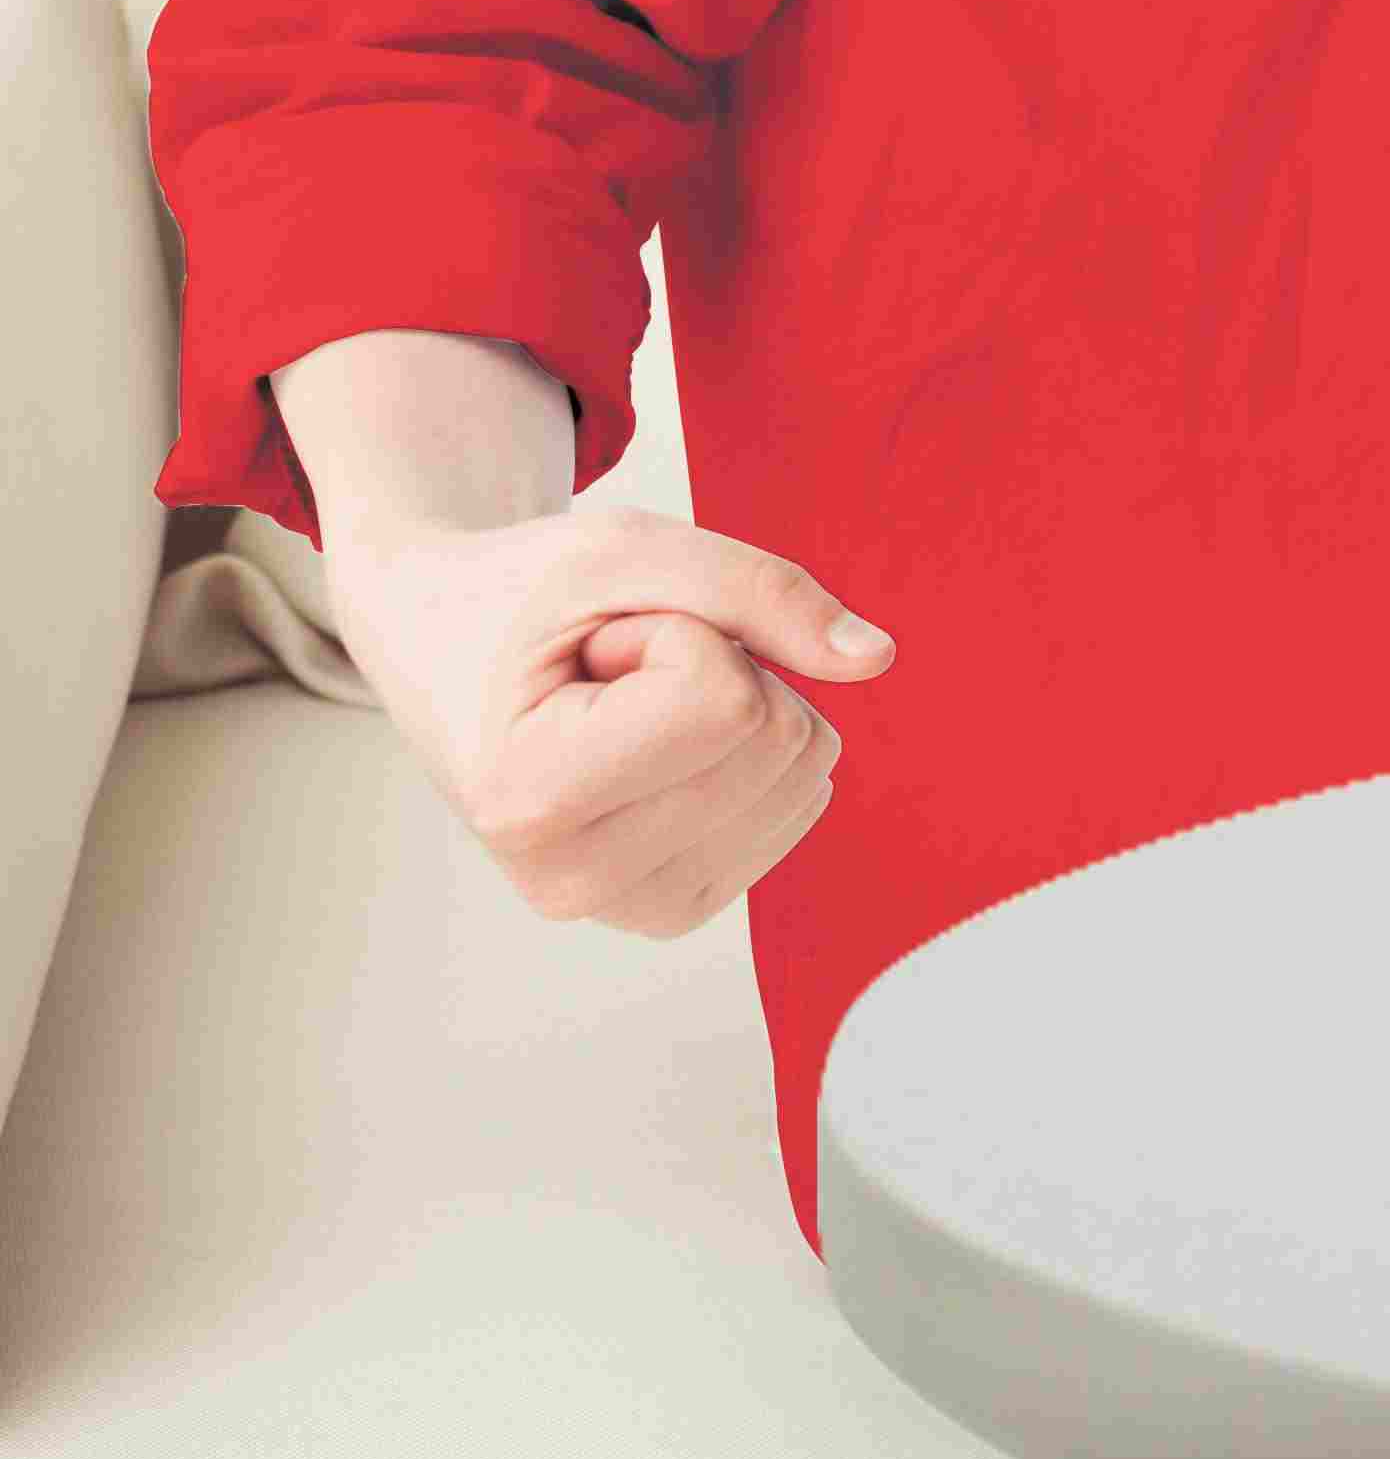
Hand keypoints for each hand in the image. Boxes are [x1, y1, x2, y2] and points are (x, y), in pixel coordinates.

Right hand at [324, 504, 896, 938]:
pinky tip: (653, 742)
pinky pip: (803, 801)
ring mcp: (628, 909)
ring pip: (805, 773)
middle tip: (613, 672)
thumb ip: (760, 590)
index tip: (598, 643)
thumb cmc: (523, 596)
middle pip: (775, 737)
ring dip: (736, 704)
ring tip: (628, 702)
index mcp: (527, 801)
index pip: (723, 700)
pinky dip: (747, 745)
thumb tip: (876, 658)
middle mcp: (570, 883)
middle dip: (714, 664)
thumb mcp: (626, 549)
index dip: (683, 631)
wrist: (445, 648)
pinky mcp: (680, 906)